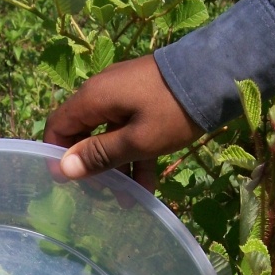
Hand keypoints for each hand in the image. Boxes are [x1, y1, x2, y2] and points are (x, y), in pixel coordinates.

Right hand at [43, 54, 204, 190]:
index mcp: (93, 98)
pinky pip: (129, 130)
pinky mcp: (144, 99)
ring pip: (110, 136)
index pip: (57, 126)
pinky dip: (134, 155)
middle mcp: (103, 93)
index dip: (57, 155)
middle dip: (91, 166)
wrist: (218, 74)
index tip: (68, 184)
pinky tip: (147, 186)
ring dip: (117, 167)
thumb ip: (100, 155)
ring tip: (129, 200)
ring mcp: (125, 95)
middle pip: (83, 133)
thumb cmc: (172, 110)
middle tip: (101, 195)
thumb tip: (65, 169)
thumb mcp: (137, 140)